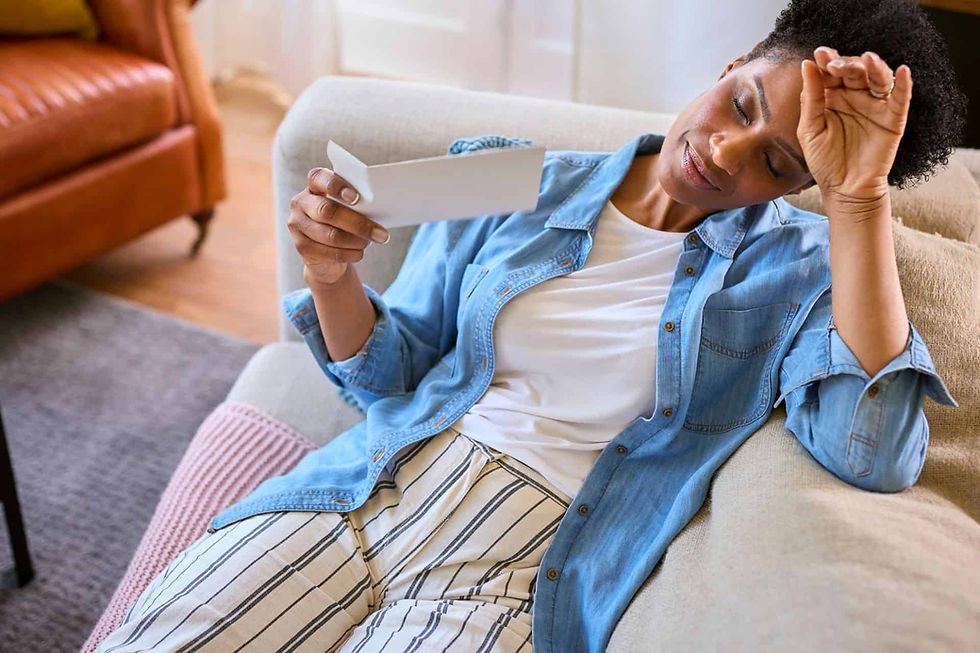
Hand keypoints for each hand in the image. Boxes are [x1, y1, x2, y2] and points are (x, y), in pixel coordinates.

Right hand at [288, 168, 389, 286]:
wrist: (326, 253)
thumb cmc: (344, 222)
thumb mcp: (349, 209)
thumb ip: (357, 204)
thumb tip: (379, 209)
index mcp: (314, 186)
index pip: (318, 178)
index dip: (335, 186)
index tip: (356, 198)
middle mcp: (301, 203)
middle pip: (327, 211)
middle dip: (358, 224)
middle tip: (381, 234)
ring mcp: (297, 225)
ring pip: (330, 235)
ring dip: (357, 241)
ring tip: (372, 243)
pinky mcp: (301, 246)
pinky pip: (329, 252)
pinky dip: (349, 254)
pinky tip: (359, 253)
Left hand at [798, 46, 911, 208]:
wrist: (844, 189)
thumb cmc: (824, 161)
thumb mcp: (810, 129)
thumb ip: (810, 98)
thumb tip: (807, 64)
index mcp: (832, 97)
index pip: (831, 72)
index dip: (828, 61)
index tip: (820, 55)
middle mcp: (855, 96)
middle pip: (855, 71)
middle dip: (846, 64)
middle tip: (835, 64)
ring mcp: (875, 106)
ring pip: (879, 78)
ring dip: (874, 67)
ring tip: (867, 60)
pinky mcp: (893, 118)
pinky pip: (901, 98)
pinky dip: (904, 84)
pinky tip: (902, 71)